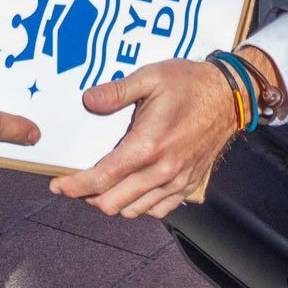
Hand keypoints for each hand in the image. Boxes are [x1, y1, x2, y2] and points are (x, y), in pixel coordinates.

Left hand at [48, 58, 238, 218]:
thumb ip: (116, 91)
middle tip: (76, 183)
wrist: (229, 96)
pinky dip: (139, 206)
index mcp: (148, 145)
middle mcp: (162, 170)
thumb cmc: (189, 84)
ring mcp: (177, 181)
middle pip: (113, 203)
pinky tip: (131, 189)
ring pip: (134, 211)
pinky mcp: (188, 185)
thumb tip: (88, 101)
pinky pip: (157, 210)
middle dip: (88, 197)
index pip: (102, 178)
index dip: (75, 186)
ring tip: (101, 186)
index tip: (58, 185)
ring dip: (112, 202)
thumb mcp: (150, 77)